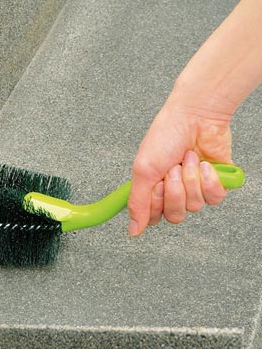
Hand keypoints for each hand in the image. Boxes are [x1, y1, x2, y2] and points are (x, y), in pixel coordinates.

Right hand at [128, 89, 233, 235]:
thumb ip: (137, 204)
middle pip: (175, 215)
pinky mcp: (215, 183)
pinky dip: (209, 179)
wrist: (195, 117)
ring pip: (194, 206)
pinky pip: (214, 198)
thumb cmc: (165, 136)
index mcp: (153, 189)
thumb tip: (132, 230)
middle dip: (174, 191)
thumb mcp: (143, 171)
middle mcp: (173, 191)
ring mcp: (195, 188)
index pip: (154, 217)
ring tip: (187, 160)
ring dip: (190, 179)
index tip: (155, 186)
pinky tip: (203, 164)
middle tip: (172, 170)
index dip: (156, 205)